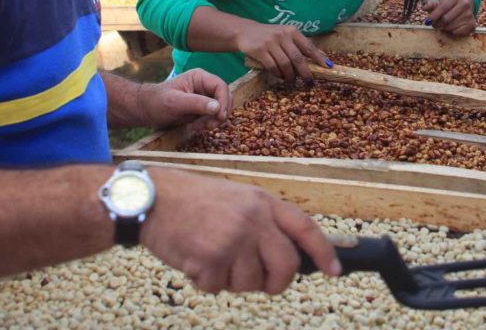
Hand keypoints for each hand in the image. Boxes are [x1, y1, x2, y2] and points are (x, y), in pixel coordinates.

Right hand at [139, 167, 339, 293]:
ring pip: (251, 282)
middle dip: (277, 282)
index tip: (334, 270)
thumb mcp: (235, 199)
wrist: (151, 198)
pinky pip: (219, 288)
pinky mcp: (212, 257)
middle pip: (286, 265)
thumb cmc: (191, 201)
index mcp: (262, 201)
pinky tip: (194, 259)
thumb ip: (261, 222)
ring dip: (232, 280)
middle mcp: (253, 218)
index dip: (323, 251)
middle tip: (264, 284)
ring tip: (211, 256)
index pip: (304, 227)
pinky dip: (206, 281)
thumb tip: (287, 257)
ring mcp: (234, 238)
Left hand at [140, 69, 232, 131]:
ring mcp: (205, 97)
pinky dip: (209, 123)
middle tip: (210, 126)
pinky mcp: (202, 109)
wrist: (146, 111)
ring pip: (221, 108)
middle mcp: (205, 85)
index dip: (223, 101)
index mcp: (200, 77)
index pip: (221, 86)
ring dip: (214, 120)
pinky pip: (214, 116)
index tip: (219, 116)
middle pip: (225, 98)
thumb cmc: (157, 102)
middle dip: (220, 113)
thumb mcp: (176, 103)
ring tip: (199, 127)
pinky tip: (196, 127)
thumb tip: (217, 107)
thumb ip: (196, 103)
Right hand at [235, 22, 330, 83]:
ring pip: (285, 65)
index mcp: (292, 31)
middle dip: (305, 73)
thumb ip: (299, 45)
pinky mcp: (260, 50)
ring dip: (290, 76)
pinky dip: (278, 74)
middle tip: (309, 82)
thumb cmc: (269, 36)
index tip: (328, 67)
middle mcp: (282, 35)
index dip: (319, 58)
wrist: (245, 32)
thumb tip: (320, 59)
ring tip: (291, 80)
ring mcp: (271, 43)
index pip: (308, 46)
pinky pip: (273, 67)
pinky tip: (279, 76)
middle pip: (298, 59)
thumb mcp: (285, 36)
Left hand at [422, 0, 476, 36]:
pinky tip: (451, 27)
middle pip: (446, 19)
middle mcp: (465, 4)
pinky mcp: (472, 24)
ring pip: (450, 27)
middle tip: (434, 24)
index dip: (434, 16)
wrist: (464, 3)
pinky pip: (457, 32)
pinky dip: (451, 32)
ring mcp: (469, 15)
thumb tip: (424, 7)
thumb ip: (431, 4)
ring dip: (444, 28)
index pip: (442, 8)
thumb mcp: (440, 1)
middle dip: (437, 24)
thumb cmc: (449, 3)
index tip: (428, 21)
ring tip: (443, 25)